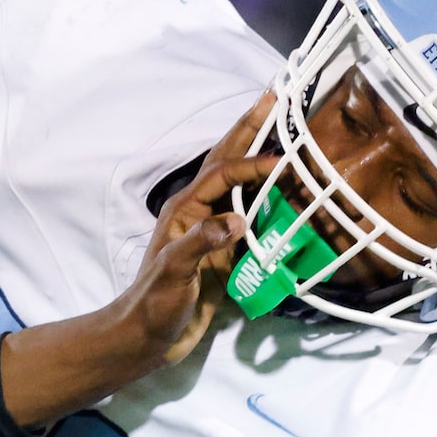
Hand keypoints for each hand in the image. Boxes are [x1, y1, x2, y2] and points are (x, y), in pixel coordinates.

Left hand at [125, 94, 275, 364]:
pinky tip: (290, 193)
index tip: (285, 159)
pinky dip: (271, 201)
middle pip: (226, 161)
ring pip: (240, 184)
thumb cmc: (153, 306)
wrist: (146, 339)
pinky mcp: (223, 252)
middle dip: (249, 129)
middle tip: (274, 97)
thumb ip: (200, 244)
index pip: (222, 173)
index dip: (252, 162)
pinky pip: (251, 218)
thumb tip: (237, 220)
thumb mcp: (173, 274)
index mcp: (183, 210)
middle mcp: (198, 213)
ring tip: (286, 132)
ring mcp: (211, 231)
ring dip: (261, 157)